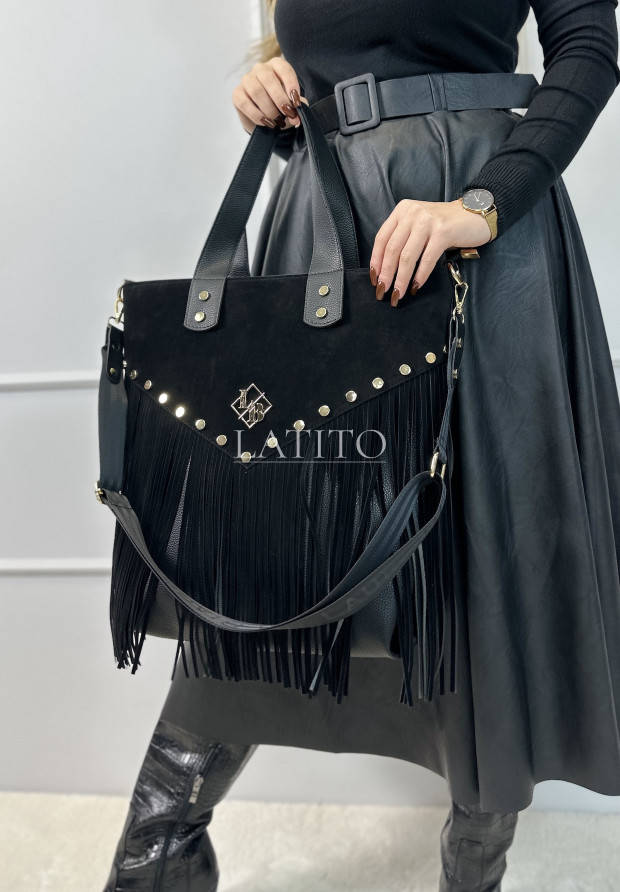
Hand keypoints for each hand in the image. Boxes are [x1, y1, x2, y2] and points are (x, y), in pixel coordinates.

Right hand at [232, 56, 307, 134]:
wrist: (263, 117)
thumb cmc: (279, 106)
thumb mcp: (291, 105)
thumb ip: (296, 108)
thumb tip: (297, 118)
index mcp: (276, 66)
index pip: (284, 69)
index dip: (292, 85)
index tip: (296, 103)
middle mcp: (260, 69)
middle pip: (268, 79)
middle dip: (280, 99)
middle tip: (287, 114)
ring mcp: (247, 80)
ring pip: (256, 91)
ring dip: (269, 109)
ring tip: (277, 121)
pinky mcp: (237, 93)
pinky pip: (245, 103)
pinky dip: (257, 115)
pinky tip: (265, 123)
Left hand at [369, 198, 492, 304]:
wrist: (474, 215)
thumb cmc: (444, 224)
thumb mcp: (418, 224)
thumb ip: (403, 238)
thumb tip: (385, 268)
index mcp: (402, 211)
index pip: (381, 238)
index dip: (376, 261)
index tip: (374, 279)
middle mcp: (413, 213)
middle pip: (392, 249)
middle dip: (386, 274)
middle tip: (383, 291)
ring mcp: (428, 221)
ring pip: (407, 256)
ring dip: (401, 279)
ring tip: (398, 294)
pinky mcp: (443, 232)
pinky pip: (427, 259)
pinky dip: (420, 275)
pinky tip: (416, 286)